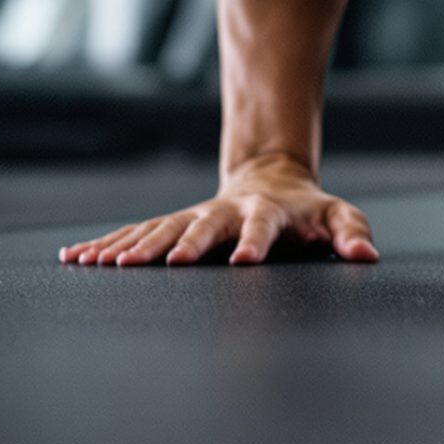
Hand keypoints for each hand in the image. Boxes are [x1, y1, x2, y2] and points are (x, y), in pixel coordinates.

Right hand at [58, 155, 379, 266]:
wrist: (270, 178)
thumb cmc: (307, 209)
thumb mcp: (337, 215)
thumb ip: (352, 232)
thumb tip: (367, 256)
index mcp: (265, 212)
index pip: (262, 227)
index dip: (255, 243)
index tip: (243, 262)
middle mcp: (222, 213)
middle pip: (200, 227)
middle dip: (181, 245)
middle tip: (167, 264)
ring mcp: (193, 216)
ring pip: (158, 230)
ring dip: (132, 247)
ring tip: (105, 266)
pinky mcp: (171, 224)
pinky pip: (134, 234)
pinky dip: (106, 246)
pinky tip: (76, 259)